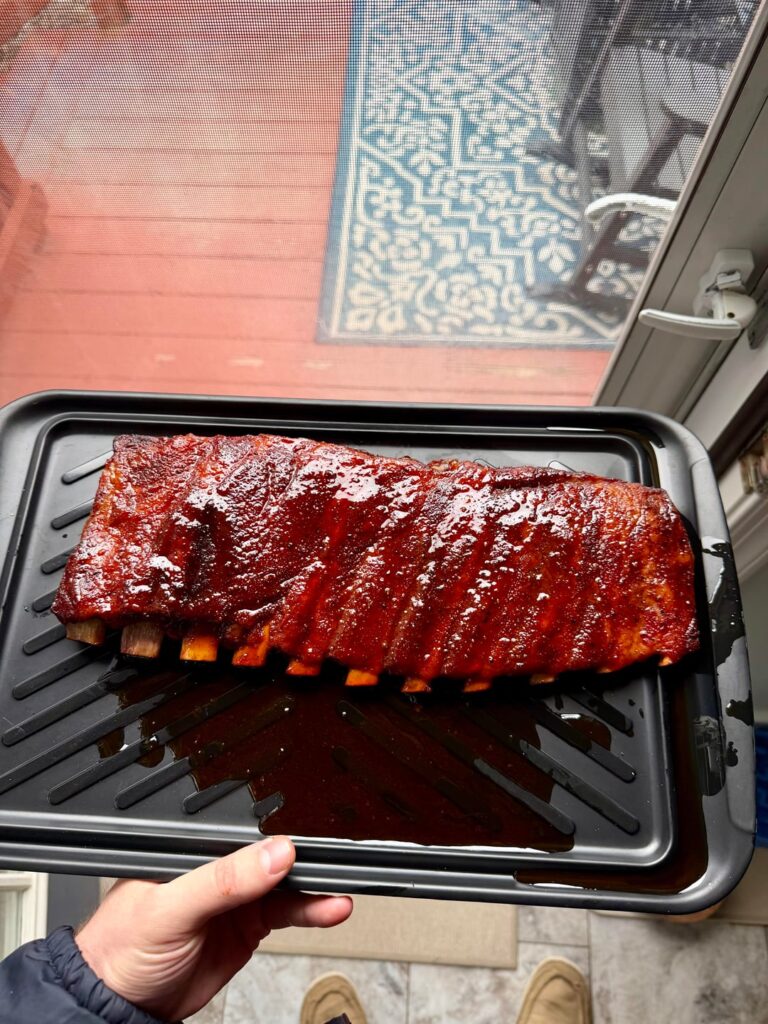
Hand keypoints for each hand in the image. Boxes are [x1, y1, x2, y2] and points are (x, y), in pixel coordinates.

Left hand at [75, 836, 351, 1020]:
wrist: (123, 1007)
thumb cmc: (122, 947)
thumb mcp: (171, 907)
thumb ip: (222, 880)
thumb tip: (273, 852)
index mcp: (193, 845)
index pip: (242, 828)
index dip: (276, 827)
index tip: (309, 836)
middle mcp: (218, 866)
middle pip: (271, 851)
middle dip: (305, 855)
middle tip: (335, 860)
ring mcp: (235, 896)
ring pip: (286, 881)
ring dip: (315, 885)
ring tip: (340, 889)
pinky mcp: (248, 925)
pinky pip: (288, 912)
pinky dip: (313, 910)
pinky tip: (331, 908)